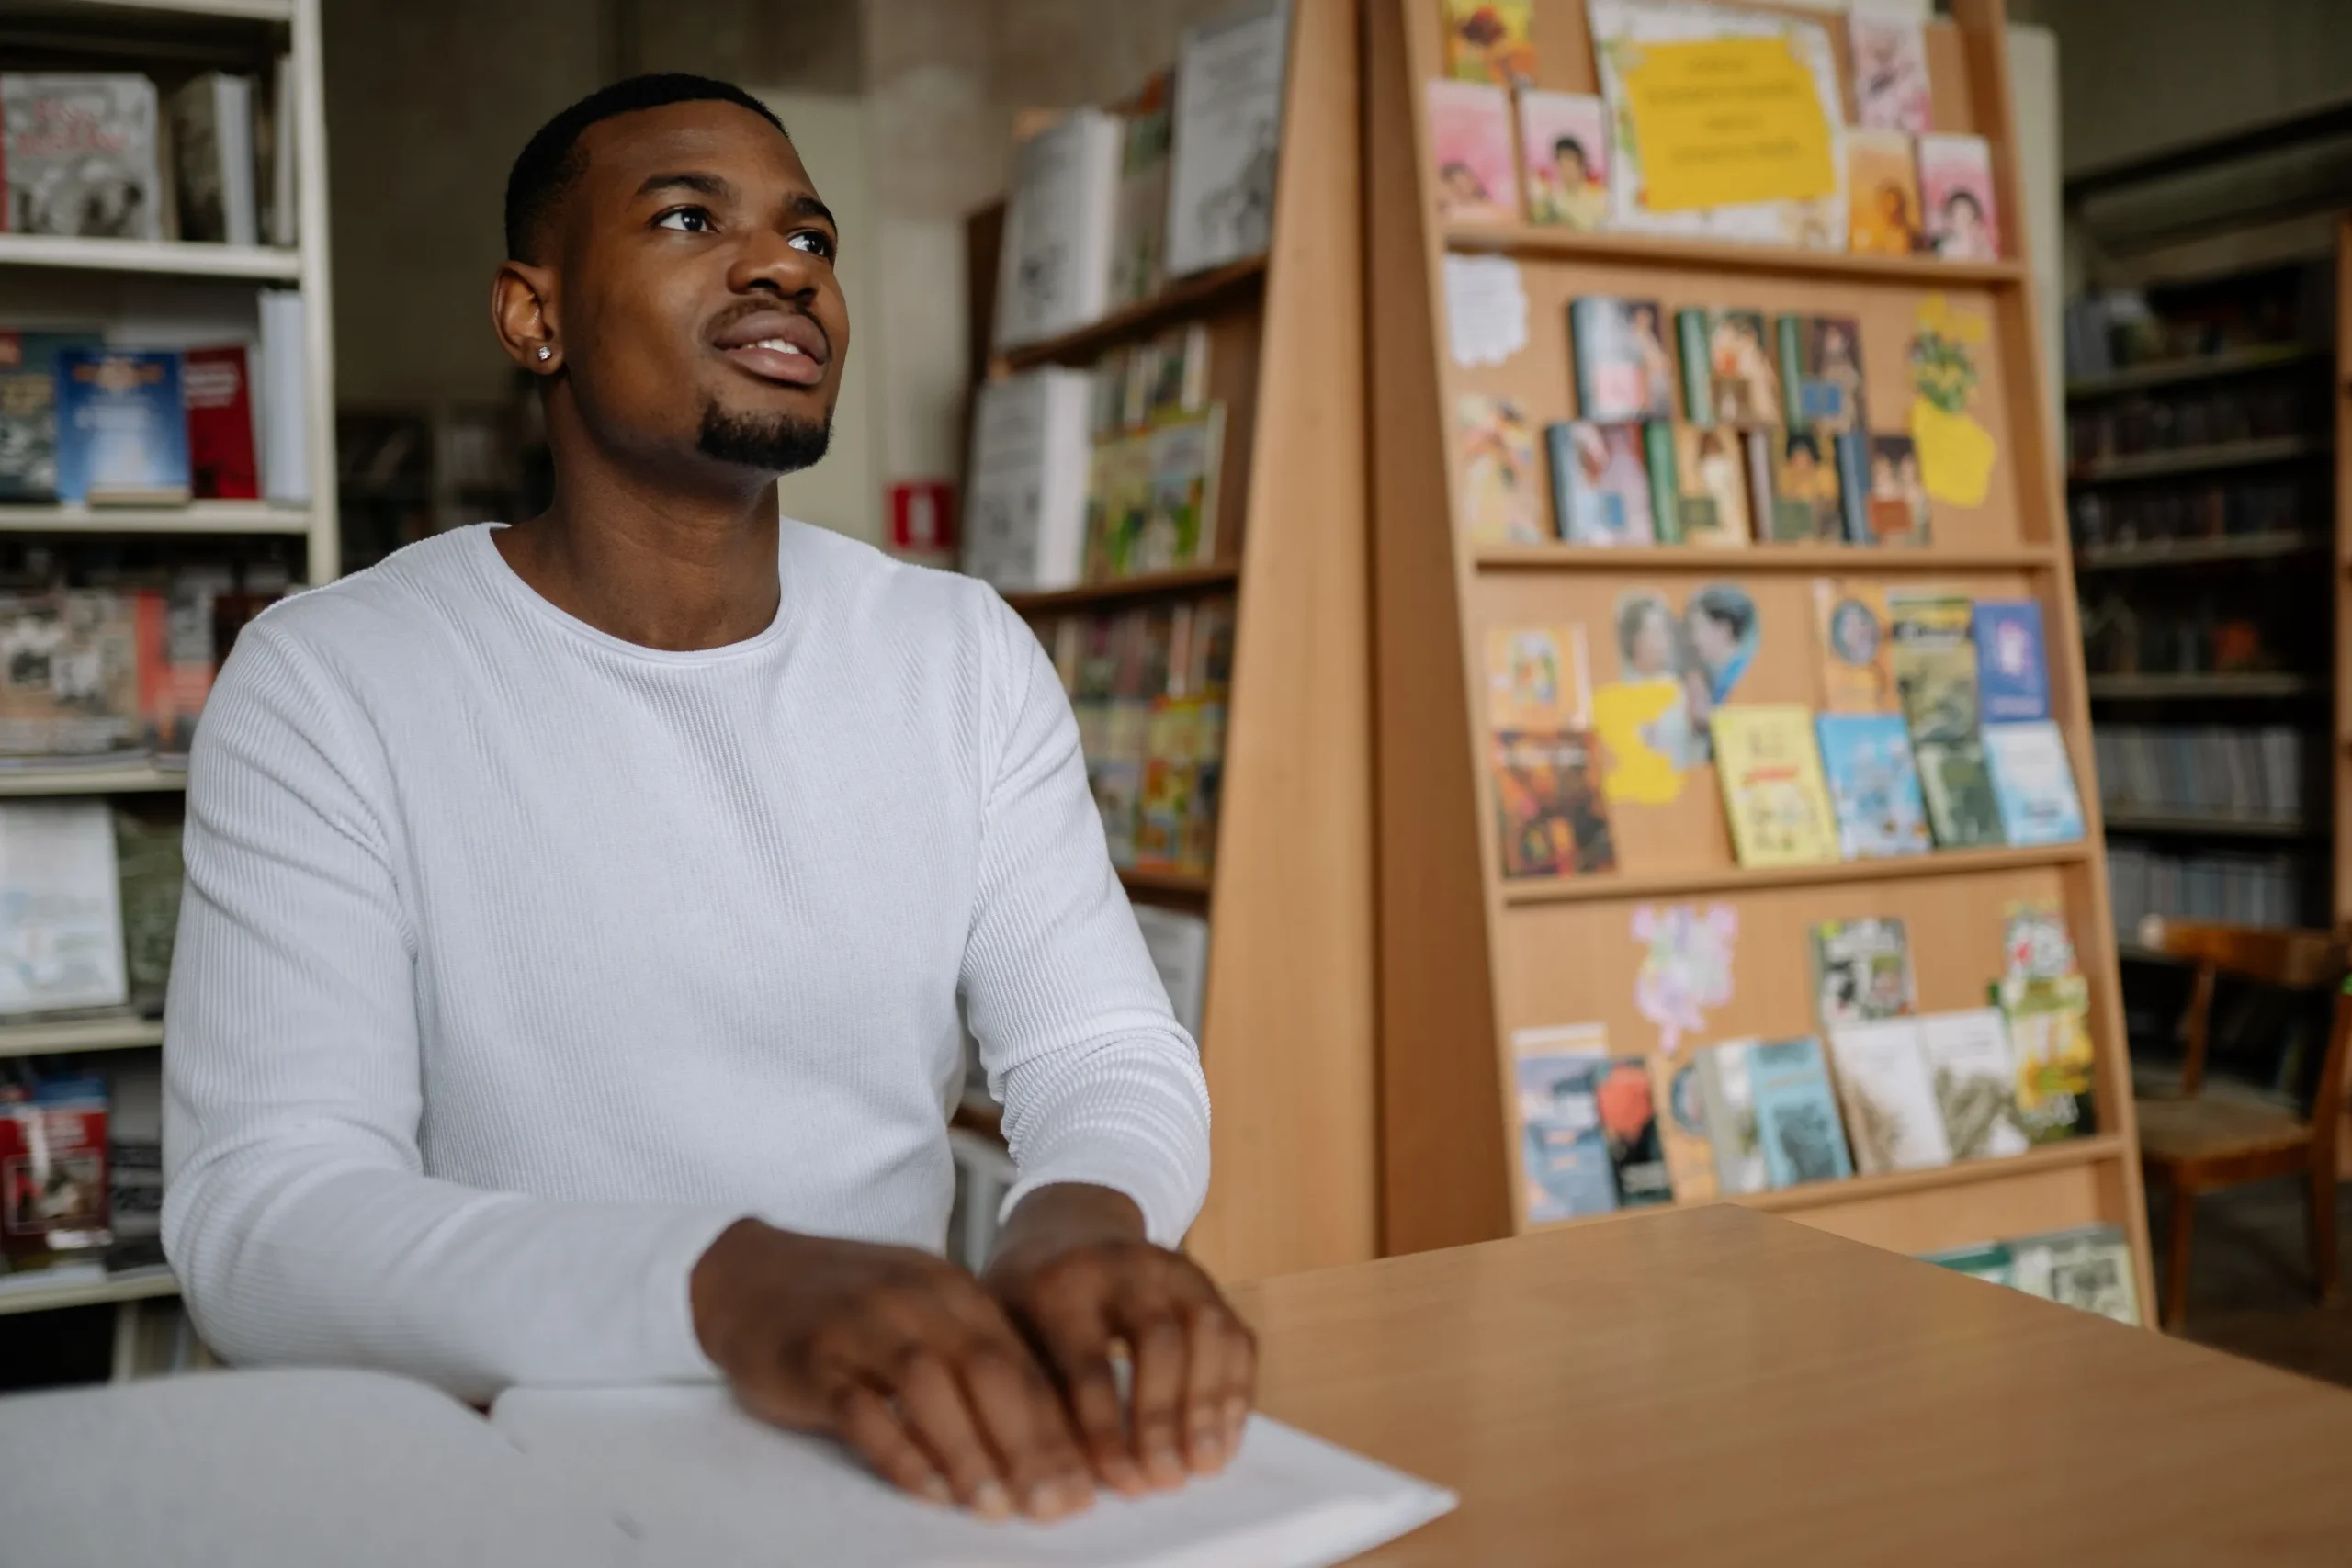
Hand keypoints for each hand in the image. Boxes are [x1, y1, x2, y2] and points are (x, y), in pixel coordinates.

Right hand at [689, 1219, 1093, 1520]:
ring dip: (970, 1451)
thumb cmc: (849, 1304)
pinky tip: (929, 1491)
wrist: (750, 1272)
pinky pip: (863, 1409)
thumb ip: (974, 1353)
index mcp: (954, 1290)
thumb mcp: (922, 1308)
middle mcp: (916, 1300)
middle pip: (989, 1372)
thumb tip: (1045, 1433)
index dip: (1058, 1428)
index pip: (1022, 1363)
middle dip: (1030, 1445)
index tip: (1085, 1486)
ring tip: (997, 1507)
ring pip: (931, 1387)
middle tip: (1056, 1506)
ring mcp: (861, 1326)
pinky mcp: (812, 1358)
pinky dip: (901, 1451)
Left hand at [983, 1184, 1256, 1497]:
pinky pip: (1236, 1337)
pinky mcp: (1207, 1283)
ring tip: (1202, 1466)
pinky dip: (1234, 1393)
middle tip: (1164, 1482)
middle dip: (1163, 1419)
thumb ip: (1028, 1391)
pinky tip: (1222, 1441)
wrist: (1068, 1225)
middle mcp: (1123, 1266)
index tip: (1117, 1485)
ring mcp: (1173, 1269)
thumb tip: (1054, 1477)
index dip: (1105, 1431)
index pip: (1087, 1362)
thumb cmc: (1028, 1300)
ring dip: (1209, 1406)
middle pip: (1157, 1341)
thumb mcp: (1006, 1329)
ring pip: (1208, 1332)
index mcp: (1060, 1283)